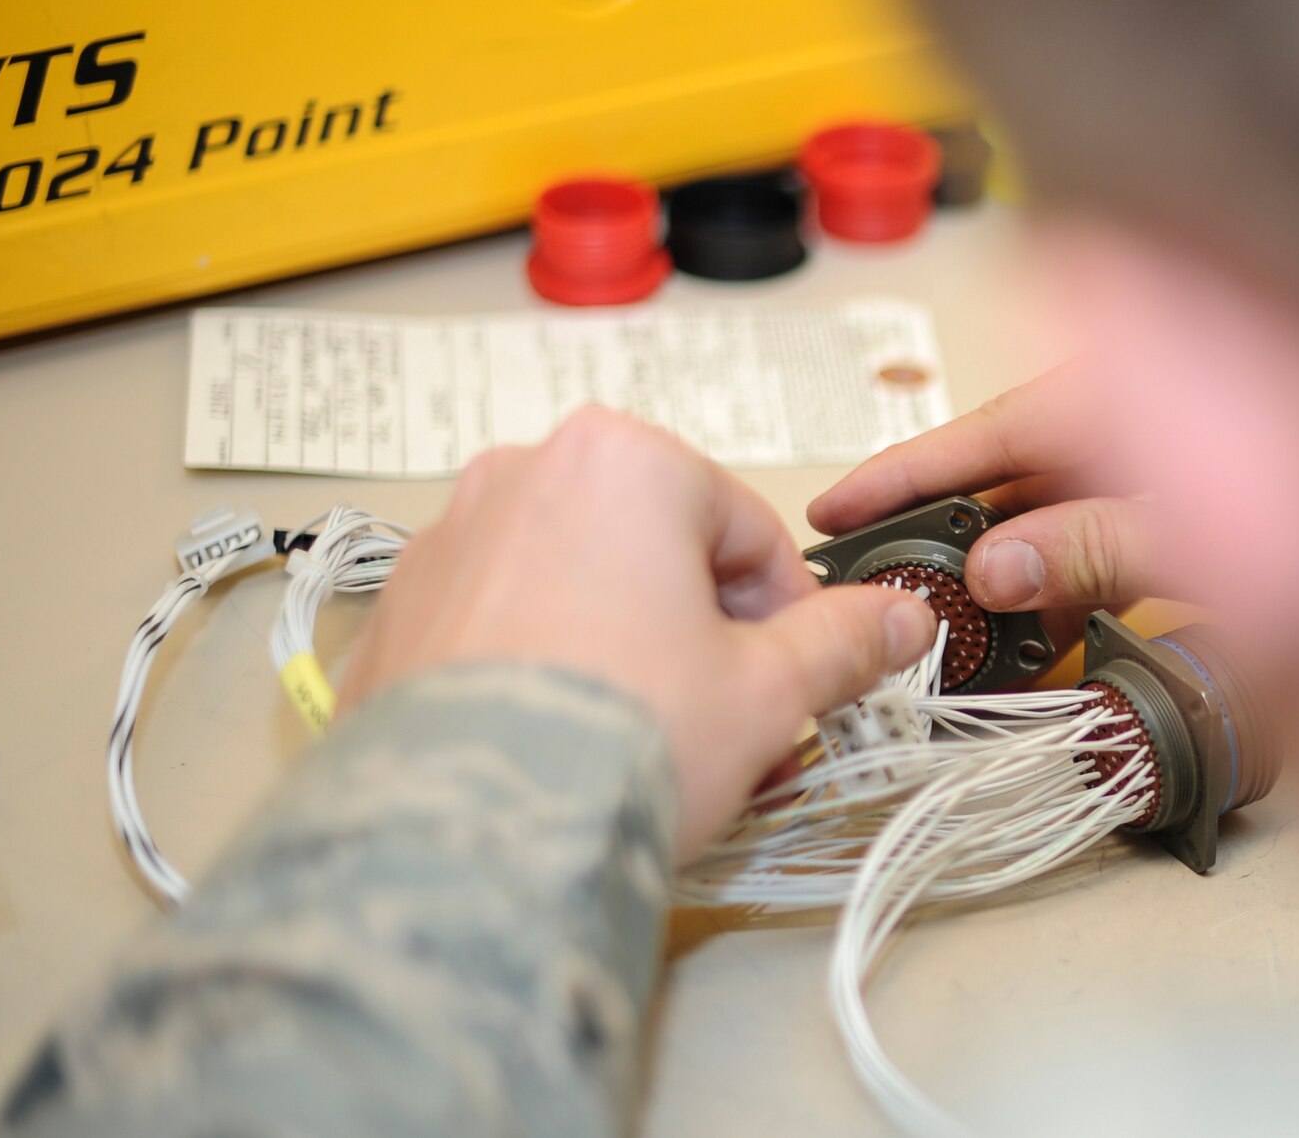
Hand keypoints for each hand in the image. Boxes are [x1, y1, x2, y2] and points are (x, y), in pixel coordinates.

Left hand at [339, 408, 938, 855]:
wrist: (461, 838)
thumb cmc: (616, 739)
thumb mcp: (766, 692)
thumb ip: (843, 642)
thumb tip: (902, 620)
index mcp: (623, 461)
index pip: (748, 528)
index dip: (789, 614)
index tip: (799, 677)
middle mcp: (523, 474)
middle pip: (659, 553)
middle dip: (706, 641)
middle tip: (733, 727)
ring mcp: (447, 541)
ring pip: (579, 588)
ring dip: (632, 654)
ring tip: (653, 749)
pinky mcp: (396, 613)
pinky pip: (501, 626)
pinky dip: (545, 671)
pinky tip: (568, 748)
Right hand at [809, 367, 1173, 645]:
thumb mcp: (1202, 527)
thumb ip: (1099, 545)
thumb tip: (997, 570)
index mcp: (1117, 400)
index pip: (981, 432)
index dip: (899, 474)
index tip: (835, 509)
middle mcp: (1120, 422)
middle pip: (1001, 478)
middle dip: (944, 538)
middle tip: (878, 586)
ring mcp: (1147, 463)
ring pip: (1044, 516)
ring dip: (1004, 578)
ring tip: (953, 636)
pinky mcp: (1173, 504)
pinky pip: (1093, 539)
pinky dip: (1063, 588)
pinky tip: (1038, 640)